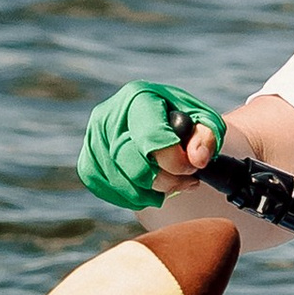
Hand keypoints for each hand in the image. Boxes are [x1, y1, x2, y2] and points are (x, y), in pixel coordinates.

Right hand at [79, 81, 226, 212]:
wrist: (157, 124)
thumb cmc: (183, 122)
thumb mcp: (204, 120)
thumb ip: (206, 137)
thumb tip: (197, 158)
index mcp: (138, 97)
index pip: (152, 139)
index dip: (176, 162)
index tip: (193, 168)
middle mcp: (108, 116)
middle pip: (136, 166)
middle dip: (167, 181)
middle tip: (187, 180)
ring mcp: (93, 140)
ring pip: (123, 184)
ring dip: (154, 193)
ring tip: (175, 183)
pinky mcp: (87, 162)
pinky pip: (110, 191)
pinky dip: (134, 197)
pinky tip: (151, 187)